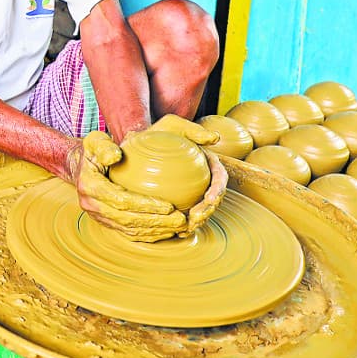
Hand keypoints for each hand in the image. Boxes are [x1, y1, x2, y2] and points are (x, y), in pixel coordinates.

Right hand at [65, 131, 185, 241]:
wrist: (80, 167)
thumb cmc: (92, 151)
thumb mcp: (94, 141)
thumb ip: (103, 146)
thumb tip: (115, 155)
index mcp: (90, 186)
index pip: (121, 200)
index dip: (145, 205)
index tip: (169, 206)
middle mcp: (92, 206)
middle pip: (128, 219)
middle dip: (156, 222)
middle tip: (181, 220)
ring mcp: (99, 217)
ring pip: (129, 229)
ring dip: (156, 230)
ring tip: (179, 226)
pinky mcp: (106, 223)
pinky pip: (128, 232)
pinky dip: (148, 234)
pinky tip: (167, 231)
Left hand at [141, 114, 228, 234]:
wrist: (137, 144)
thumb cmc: (157, 133)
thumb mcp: (172, 125)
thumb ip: (192, 129)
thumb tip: (214, 138)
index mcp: (208, 165)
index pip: (219, 181)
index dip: (217, 193)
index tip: (209, 201)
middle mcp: (203, 181)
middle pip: (212, 202)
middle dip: (207, 214)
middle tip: (193, 220)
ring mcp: (192, 192)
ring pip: (199, 212)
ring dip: (195, 224)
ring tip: (184, 230)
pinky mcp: (179, 201)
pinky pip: (183, 216)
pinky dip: (180, 225)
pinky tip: (173, 232)